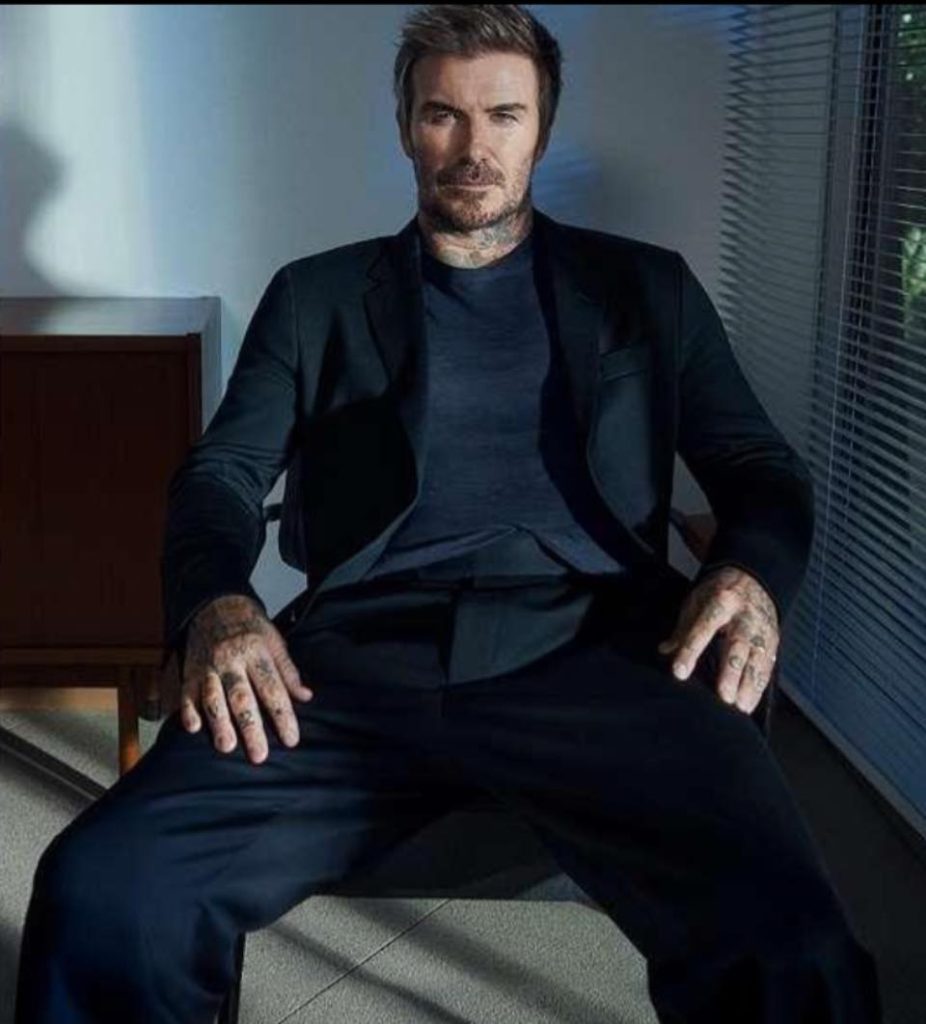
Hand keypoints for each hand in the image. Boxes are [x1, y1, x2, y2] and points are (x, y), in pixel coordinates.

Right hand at [181, 594, 314, 764]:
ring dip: (219, 724)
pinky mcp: (190, 670)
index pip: (273, 689)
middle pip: (242, 698)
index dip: (283, 715)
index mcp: (257, 652)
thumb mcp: (275, 641)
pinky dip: (189, 710)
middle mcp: (232, 660)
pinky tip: (194, 728)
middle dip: (251, 728)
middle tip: (259, 755)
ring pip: (213, 698)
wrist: (216, 604)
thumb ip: (288, 671)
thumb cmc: (251, 627)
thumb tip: (306, 697)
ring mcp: (208, 666)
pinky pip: (188, 692)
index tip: (291, 739)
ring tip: (227, 747)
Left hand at [657, 566, 778, 713]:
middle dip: (731, 672)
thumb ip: (682, 628)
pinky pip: (767, 666)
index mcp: (721, 601)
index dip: (691, 651)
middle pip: (738, 646)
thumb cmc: (718, 592)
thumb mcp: (696, 600)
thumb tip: (665, 650)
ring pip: (757, 659)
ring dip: (749, 685)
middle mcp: (744, 616)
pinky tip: (750, 702)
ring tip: (740, 707)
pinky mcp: (772, 640)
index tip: (679, 672)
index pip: (703, 628)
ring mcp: (761, 629)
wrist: (752, 578)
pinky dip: (759, 686)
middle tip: (723, 696)